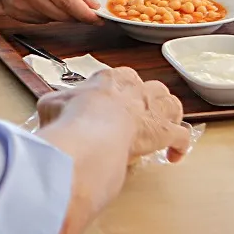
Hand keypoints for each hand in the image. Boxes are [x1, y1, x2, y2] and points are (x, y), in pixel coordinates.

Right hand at [0, 0, 98, 23]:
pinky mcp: (12, 11)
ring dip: (60, 11)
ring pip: (52, 20)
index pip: (67, 2)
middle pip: (61, 15)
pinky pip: (40, 20)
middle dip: (76, 12)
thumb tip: (91, 5)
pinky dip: (47, 12)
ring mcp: (16, 3)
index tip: (97, 18)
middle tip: (81, 1)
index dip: (85, 14)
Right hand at [37, 67, 192, 162]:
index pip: (119, 78)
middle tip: (135, 118)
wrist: (90, 136)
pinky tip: (174, 156)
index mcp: (110, 79)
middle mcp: (136, 89)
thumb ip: (56, 105)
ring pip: (171, 104)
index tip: (110, 106)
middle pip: (150, 88)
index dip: (117, 92)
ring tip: (162, 127)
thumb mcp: (51, 104)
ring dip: (169, 115)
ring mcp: (153, 109)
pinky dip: (180, 146)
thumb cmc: (72, 119)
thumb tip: (52, 112)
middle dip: (146, 101)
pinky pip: (182, 136)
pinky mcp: (164, 132)